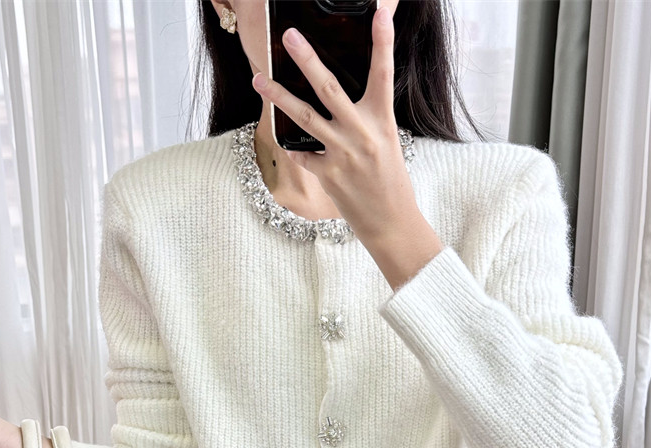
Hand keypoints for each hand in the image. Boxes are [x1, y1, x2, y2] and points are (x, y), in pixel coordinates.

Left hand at [252, 5, 417, 243]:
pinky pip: (302, 154)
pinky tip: (288, 144)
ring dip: (278, 96)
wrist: (392, 223)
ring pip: (304, 117)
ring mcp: (343, 153)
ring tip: (258, 79)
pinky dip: (295, 149)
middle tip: (289, 35)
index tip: (378, 12)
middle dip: (308, 58)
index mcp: (382, 120)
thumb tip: (340, 101)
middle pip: (329, 88)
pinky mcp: (329, 175)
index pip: (383, 73)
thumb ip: (366, 119)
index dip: (382, 41)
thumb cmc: (391, 182)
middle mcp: (362, 133)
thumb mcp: (387, 142)